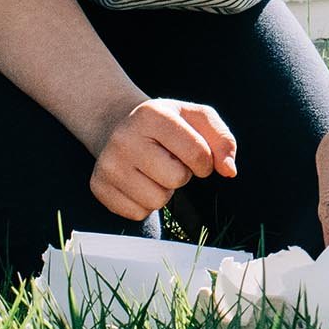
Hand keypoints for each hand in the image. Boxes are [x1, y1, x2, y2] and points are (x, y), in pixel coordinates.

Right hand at [90, 98, 237, 221]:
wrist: (117, 124)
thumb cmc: (164, 123)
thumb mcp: (196, 118)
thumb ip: (222, 140)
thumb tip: (229, 170)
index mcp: (151, 115)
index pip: (198, 155)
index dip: (205, 161)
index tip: (194, 154)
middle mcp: (124, 138)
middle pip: (176, 179)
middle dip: (181, 174)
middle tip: (168, 159)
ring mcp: (108, 164)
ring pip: (157, 200)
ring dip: (163, 190)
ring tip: (152, 169)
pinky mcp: (99, 187)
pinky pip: (138, 214)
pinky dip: (144, 203)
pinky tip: (138, 181)